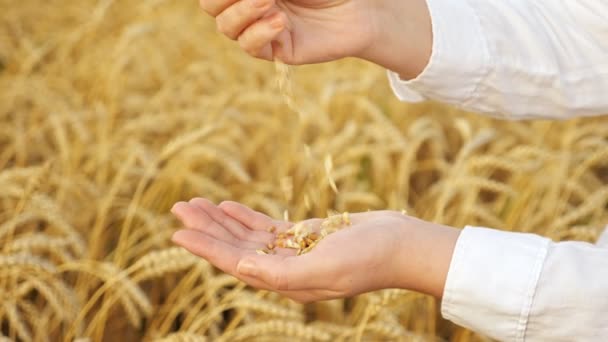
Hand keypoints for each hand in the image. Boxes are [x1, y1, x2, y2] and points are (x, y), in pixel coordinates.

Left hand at [170, 198, 458, 301]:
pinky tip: (228, 206)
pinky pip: (267, 227)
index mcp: (285, 282)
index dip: (205, 248)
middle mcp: (285, 270)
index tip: (177, 233)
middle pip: (235, 248)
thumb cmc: (369, 258)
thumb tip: (241, 269)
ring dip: (221, 220)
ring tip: (195, 204)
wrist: (402, 245)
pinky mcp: (305, 236)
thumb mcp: (325, 268)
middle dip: (206, 229)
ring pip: (247, 236)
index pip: (235, 263)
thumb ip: (281, 273)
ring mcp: (294, 252)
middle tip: (178, 208)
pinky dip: (246, 216)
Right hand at [198, 0, 431, 77]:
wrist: (360, 9)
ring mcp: (260, 29)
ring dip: (242, 11)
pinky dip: (258, 33)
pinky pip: (251, 47)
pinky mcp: (276, 51)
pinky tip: (279, 21)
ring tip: (269, 1)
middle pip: (211, 6)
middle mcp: (249, 6)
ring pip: (227, 27)